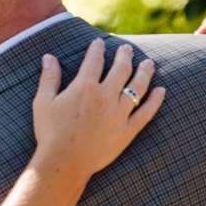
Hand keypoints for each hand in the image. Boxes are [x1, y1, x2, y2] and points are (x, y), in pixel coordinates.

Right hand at [31, 39, 165, 174]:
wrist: (64, 163)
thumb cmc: (50, 133)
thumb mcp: (43, 102)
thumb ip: (49, 78)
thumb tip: (48, 57)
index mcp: (85, 86)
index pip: (94, 60)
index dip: (97, 48)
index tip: (99, 42)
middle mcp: (106, 96)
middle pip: (121, 68)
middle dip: (125, 55)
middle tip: (128, 49)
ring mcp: (119, 113)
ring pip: (138, 86)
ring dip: (144, 72)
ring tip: (149, 64)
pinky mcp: (128, 130)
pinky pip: (146, 112)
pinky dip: (155, 100)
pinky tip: (161, 91)